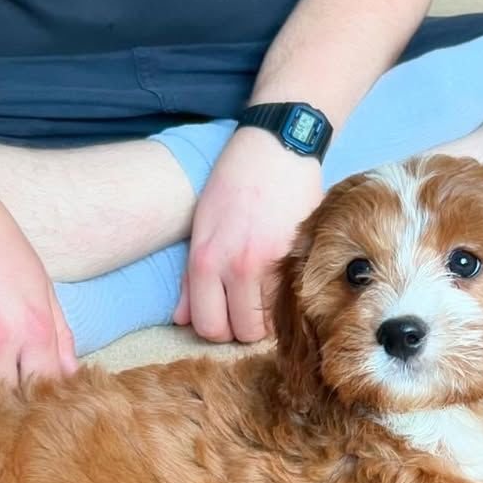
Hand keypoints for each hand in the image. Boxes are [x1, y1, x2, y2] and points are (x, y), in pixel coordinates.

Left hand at [174, 127, 323, 343]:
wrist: (278, 148)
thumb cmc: (233, 182)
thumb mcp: (201, 227)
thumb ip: (190, 278)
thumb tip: (181, 319)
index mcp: (206, 260)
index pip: (208, 326)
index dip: (216, 328)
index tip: (223, 316)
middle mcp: (238, 267)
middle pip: (241, 333)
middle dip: (242, 328)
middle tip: (245, 308)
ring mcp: (273, 264)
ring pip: (270, 323)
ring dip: (267, 316)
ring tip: (264, 292)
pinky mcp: (302, 258)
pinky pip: (293, 301)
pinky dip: (288, 300)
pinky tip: (282, 279)